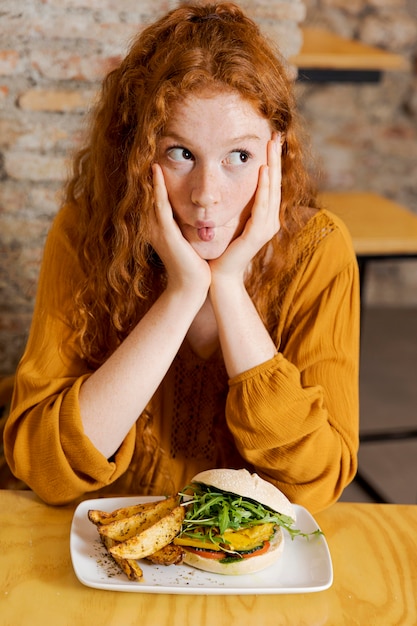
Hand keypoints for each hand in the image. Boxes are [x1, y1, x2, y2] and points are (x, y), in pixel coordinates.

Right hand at [149, 164, 210, 294]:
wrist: (193, 286)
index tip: (154, 155)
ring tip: (147, 151)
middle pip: (148, 193)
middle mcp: (154, 226)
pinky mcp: (165, 233)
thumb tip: (196, 207)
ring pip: (151, 196)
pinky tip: (156, 172)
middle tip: (145, 145)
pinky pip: (160, 206)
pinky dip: (157, 189)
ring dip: (149, 174)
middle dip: (147, 172)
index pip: (155, 196)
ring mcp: (158, 229)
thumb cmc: (195, 264)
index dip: (153, 177)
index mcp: (160, 226)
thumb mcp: (188, 238)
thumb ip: (187, 222)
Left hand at [209, 133, 281, 281]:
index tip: (271, 139)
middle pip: (275, 183)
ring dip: (272, 167)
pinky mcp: (258, 234)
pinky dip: (264, 188)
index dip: (272, 162)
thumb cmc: (223, 250)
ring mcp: (267, 228)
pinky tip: (263, 172)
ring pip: (272, 191)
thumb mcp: (232, 221)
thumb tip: (231, 183)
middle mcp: (270, 221)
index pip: (270, 184)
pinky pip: (262, 206)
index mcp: (265, 217)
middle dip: (275, 158)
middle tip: (276, 135)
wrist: (220, 274)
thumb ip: (238, 206)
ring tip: (271, 147)